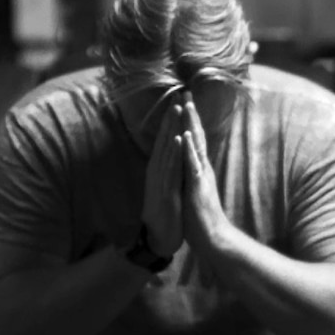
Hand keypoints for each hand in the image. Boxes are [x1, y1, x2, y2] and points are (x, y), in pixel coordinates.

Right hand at [141, 97, 183, 256]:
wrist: (159, 238)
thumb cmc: (165, 213)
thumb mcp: (166, 187)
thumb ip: (167, 171)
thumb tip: (170, 157)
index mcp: (159, 170)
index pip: (165, 141)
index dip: (170, 123)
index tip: (178, 103)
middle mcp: (157, 172)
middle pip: (164, 141)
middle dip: (171, 119)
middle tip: (177, 96)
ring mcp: (160, 181)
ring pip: (166, 150)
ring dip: (171, 129)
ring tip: (176, 110)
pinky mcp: (165, 191)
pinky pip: (170, 169)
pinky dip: (173, 153)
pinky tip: (177, 140)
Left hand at [180, 92, 229, 249]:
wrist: (212, 237)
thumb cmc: (202, 217)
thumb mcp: (194, 190)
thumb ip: (192, 175)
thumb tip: (188, 163)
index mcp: (199, 169)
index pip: (194, 140)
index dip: (189, 120)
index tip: (183, 101)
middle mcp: (202, 168)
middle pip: (197, 135)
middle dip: (191, 113)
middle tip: (185, 91)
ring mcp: (201, 176)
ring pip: (196, 145)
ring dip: (192, 124)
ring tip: (187, 104)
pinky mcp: (198, 186)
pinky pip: (193, 165)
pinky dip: (190, 149)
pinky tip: (186, 135)